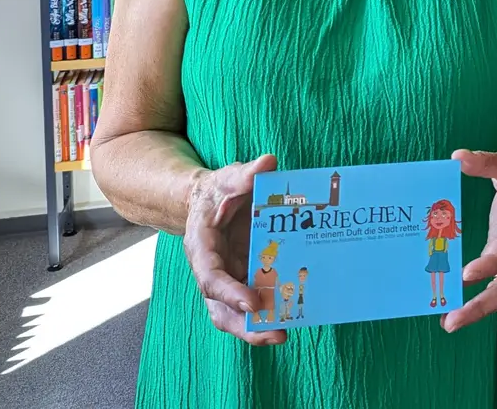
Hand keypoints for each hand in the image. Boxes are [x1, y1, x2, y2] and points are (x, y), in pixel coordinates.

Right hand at [182, 155, 285, 346]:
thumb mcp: (228, 178)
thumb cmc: (220, 191)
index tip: (253, 303)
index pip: (211, 278)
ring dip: (256, 329)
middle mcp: (213, 271)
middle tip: (277, 335)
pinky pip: (253, 304)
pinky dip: (269, 312)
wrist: (212, 200)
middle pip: (221, 309)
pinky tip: (293, 314)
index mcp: (202, 249)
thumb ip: (244, 174)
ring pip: (235, 314)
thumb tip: (268, 162)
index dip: (230, 293)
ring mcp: (228, 280)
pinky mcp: (243, 281)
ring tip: (284, 334)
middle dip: (246, 327)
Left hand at [440, 147, 496, 332]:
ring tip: (448, 321)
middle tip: (452, 320)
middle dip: (482, 306)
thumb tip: (458, 158)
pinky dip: (474, 293)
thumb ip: (487, 163)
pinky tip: (451, 299)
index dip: (493, 264)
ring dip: (478, 308)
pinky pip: (493, 279)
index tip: (466, 274)